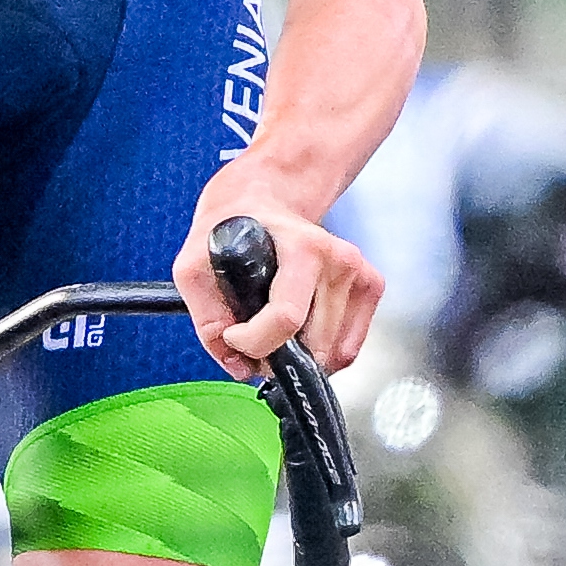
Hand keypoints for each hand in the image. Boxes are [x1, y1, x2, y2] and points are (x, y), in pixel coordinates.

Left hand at [184, 171, 380, 372]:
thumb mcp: (195, 268)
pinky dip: (322, 353)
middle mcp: (338, 259)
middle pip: (313, 344)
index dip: (254, 341)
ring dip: (300, 357)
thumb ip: (208, 321)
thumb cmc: (233, 233)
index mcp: (302, 247)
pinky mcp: (370, 286)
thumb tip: (238, 364)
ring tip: (275, 332)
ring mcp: (358, 273)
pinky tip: (301, 333)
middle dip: (276, 356)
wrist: (262, 202)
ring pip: (332, 352)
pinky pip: (348, 348)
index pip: (287, 318)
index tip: (233, 335)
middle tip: (254, 339)